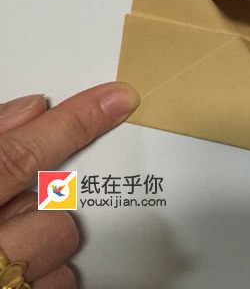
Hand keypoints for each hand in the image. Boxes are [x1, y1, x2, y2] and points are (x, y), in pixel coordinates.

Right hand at [0, 83, 138, 287]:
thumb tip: (34, 108)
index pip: (17, 156)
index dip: (73, 124)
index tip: (116, 100)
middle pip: (53, 215)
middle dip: (41, 210)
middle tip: (10, 214)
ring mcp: (3, 282)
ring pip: (60, 250)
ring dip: (43, 246)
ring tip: (6, 249)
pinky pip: (61, 284)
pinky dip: (46, 276)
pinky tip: (16, 273)